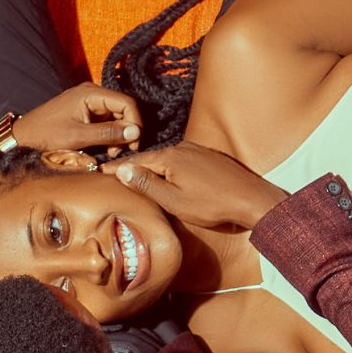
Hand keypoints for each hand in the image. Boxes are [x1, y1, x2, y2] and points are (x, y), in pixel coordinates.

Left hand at [11, 82, 141, 156]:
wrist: (21, 138)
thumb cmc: (45, 136)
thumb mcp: (78, 137)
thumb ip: (108, 133)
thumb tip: (136, 132)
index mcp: (90, 93)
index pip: (127, 103)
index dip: (135, 123)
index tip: (133, 145)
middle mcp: (92, 93)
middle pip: (124, 109)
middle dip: (126, 131)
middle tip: (118, 152)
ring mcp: (88, 102)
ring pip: (117, 117)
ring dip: (118, 135)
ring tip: (109, 152)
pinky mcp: (85, 112)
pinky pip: (106, 121)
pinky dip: (109, 135)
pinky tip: (103, 148)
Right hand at [107, 142, 285, 232]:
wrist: (251, 200)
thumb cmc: (213, 204)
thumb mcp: (174, 200)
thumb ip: (147, 184)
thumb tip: (123, 169)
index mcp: (171, 158)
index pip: (137, 161)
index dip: (117, 169)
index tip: (99, 171)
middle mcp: (184, 148)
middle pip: (152, 158)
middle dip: (133, 166)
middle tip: (112, 173)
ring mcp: (199, 151)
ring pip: (168, 160)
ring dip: (152, 168)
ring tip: (136, 175)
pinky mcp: (210, 157)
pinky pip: (182, 161)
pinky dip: (170, 169)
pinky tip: (168, 176)